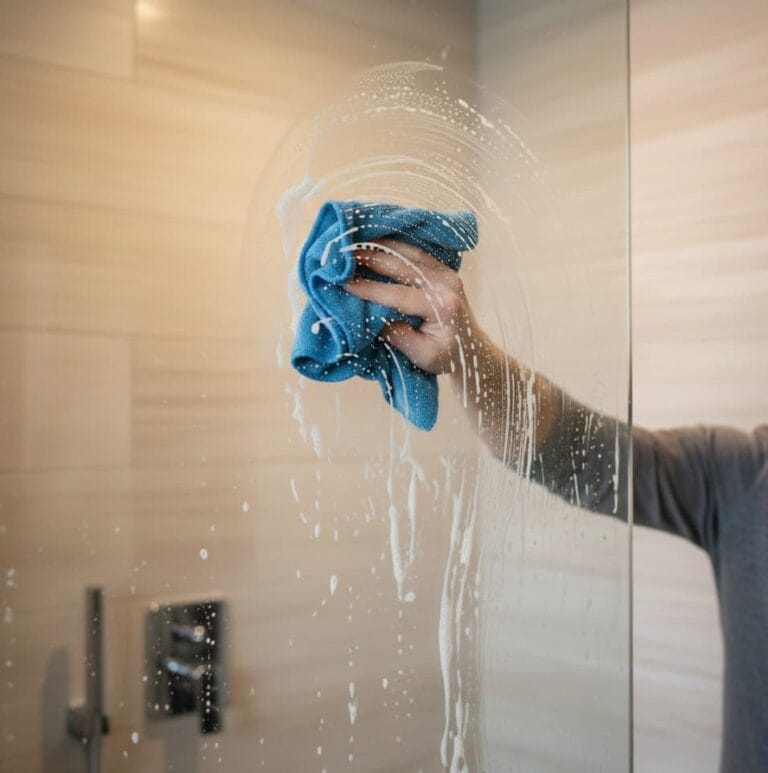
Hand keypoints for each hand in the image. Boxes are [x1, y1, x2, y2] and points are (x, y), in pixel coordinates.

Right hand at [343, 238, 481, 374]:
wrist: (473, 349)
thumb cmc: (447, 357)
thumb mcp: (422, 356)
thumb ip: (397, 335)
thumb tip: (368, 315)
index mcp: (442, 306)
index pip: (398, 295)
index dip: (369, 289)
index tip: (343, 284)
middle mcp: (446, 283)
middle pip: (400, 265)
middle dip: (367, 259)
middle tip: (339, 255)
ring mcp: (445, 272)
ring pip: (405, 251)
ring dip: (376, 246)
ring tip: (350, 243)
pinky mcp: (441, 268)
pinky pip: (412, 251)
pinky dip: (390, 245)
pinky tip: (371, 240)